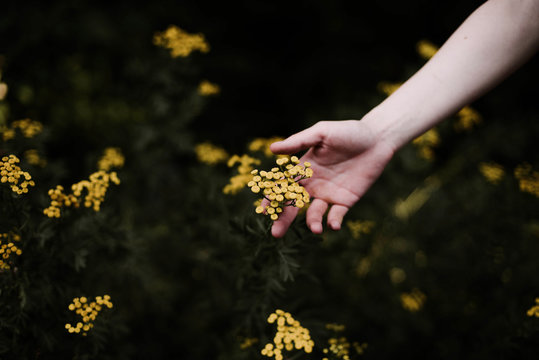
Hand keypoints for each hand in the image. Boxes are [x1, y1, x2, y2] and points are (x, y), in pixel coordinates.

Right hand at [269, 120, 394, 237]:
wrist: (376, 139)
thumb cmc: (347, 132)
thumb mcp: (322, 133)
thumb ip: (299, 141)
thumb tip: (272, 149)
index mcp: (303, 169)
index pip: (283, 186)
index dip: (273, 198)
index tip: (264, 210)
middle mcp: (313, 184)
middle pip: (293, 205)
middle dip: (284, 219)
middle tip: (275, 233)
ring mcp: (329, 194)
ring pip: (314, 213)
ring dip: (312, 222)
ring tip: (315, 228)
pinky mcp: (346, 200)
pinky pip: (337, 214)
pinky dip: (334, 221)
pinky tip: (333, 225)